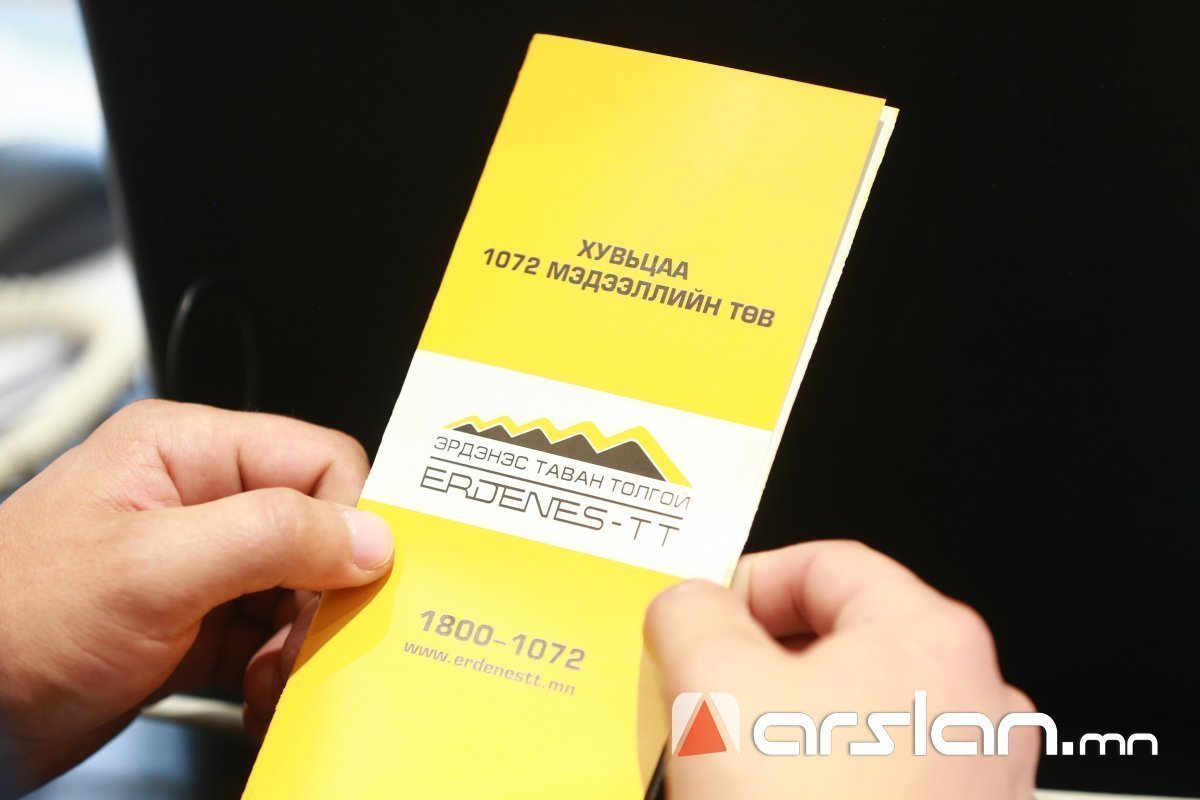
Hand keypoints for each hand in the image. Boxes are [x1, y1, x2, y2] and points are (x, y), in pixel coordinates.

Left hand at [0, 400, 394, 795]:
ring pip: (301, 589)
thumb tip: (370, 535)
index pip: (318, 460)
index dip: (352, 518)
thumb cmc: (12, 625)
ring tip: (276, 679)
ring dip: (303, 641)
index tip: (361, 581)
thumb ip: (270, 537)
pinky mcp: (195, 623)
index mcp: (188, 451)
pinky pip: (271, 637)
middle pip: (317, 530)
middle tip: (309, 644)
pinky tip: (262, 697)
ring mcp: (199, 565)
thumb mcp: (153, 570)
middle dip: (325, 594)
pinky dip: (279, 671)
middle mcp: (200, 499)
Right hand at [645, 541, 1038, 798]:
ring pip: (860, 708)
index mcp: (931, 636)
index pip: (826, 562)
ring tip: (732, 755)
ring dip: (788, 717)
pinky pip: (881, 768)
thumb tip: (688, 601)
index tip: (704, 616)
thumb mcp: (711, 688)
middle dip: (762, 657)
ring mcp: (977, 772)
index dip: (748, 580)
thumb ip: (690, 611)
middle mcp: (974, 698)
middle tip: (703, 686)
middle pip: (845, 636)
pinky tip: (776, 798)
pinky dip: (824, 770)